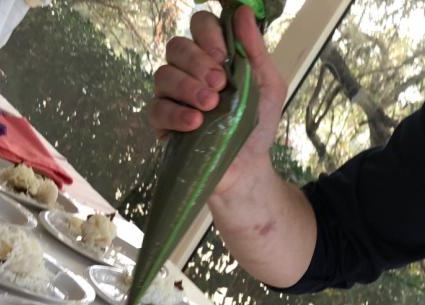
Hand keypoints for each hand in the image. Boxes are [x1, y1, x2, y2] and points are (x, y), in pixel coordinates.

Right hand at [147, 6, 287, 194]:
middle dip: (198, 62)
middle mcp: (188, 71)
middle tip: (220, 84)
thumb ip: (255, 50)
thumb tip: (244, 12)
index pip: (199, 26)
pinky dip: (176, 113)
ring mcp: (171, 97)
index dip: (208, 35)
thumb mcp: (268, 85)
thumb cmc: (256, 126)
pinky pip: (156, 109)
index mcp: (212, 57)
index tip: (225, 56)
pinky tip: (195, 122)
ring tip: (211, 106)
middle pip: (176, 46)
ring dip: (188, 86)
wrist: (248, 169)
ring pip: (163, 74)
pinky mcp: (161, 124)